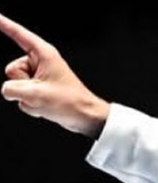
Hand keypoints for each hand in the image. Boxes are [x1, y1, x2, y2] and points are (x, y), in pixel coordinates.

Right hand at [0, 12, 109, 137]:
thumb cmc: (69, 103)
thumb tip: (6, 90)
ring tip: (46, 100)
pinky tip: (45, 106)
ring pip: (15, 86)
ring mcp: (38, 76)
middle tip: (42, 93)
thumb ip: (12, 89)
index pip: (19, 35)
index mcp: (44, 54)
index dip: (5, 24)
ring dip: (27, 98)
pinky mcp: (37, 88)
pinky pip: (21, 96)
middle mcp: (39, 62)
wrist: (85, 117)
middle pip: (12, 70)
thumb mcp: (36, 95)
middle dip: (22, 85)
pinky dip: (31, 104)